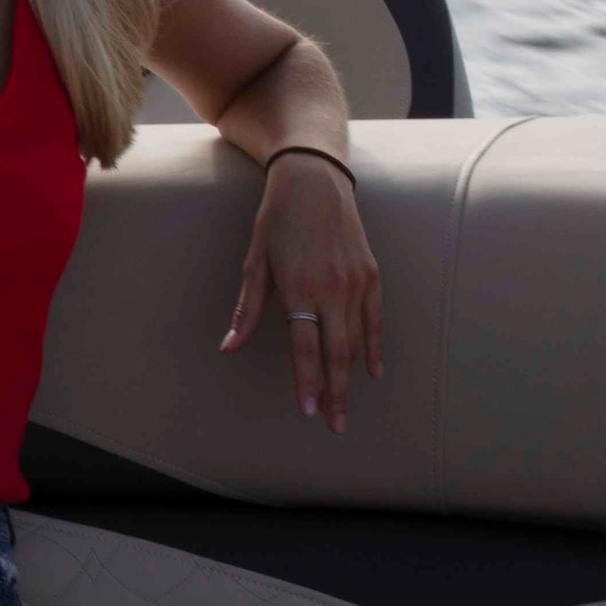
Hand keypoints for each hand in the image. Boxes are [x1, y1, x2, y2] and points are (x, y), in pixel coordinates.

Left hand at [225, 151, 383, 429]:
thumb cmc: (278, 220)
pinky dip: (375, 347)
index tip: (308, 411)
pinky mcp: (371, 274)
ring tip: (345, 407)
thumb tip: (229, 348)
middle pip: (337, 353)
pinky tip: (373, 371)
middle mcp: (333, 289)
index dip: (308, 382)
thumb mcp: (255, 261)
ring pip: (358, 341)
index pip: (306, 347)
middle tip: (334, 425)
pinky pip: (376, 319)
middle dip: (335, 393)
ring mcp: (357, 283)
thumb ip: (247, 309)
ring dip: (352, 377)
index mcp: (300, 288)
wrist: (315, 180)